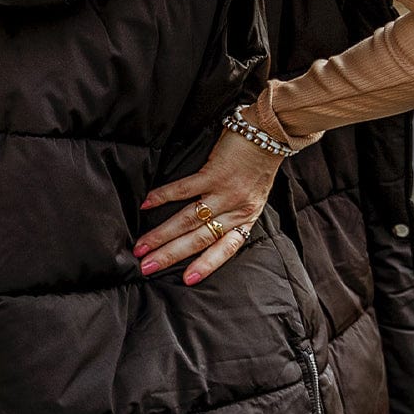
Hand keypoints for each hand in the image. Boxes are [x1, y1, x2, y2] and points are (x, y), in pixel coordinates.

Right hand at [132, 128, 282, 285]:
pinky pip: (184, 189)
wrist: (271, 133)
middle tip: (148, 267)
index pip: (225, 249)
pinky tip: (146, 204)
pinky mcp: (214, 172)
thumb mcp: (254, 195)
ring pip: (188, 219)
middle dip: (171, 255)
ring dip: (162, 234)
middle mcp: (235, 209)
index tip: (187, 280)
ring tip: (142, 246)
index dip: (206, 265)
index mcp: (246, 218)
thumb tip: (206, 226)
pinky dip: (163, 196)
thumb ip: (234, 212)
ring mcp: (224, 192)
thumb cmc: (260, 164)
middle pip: (199, 238)